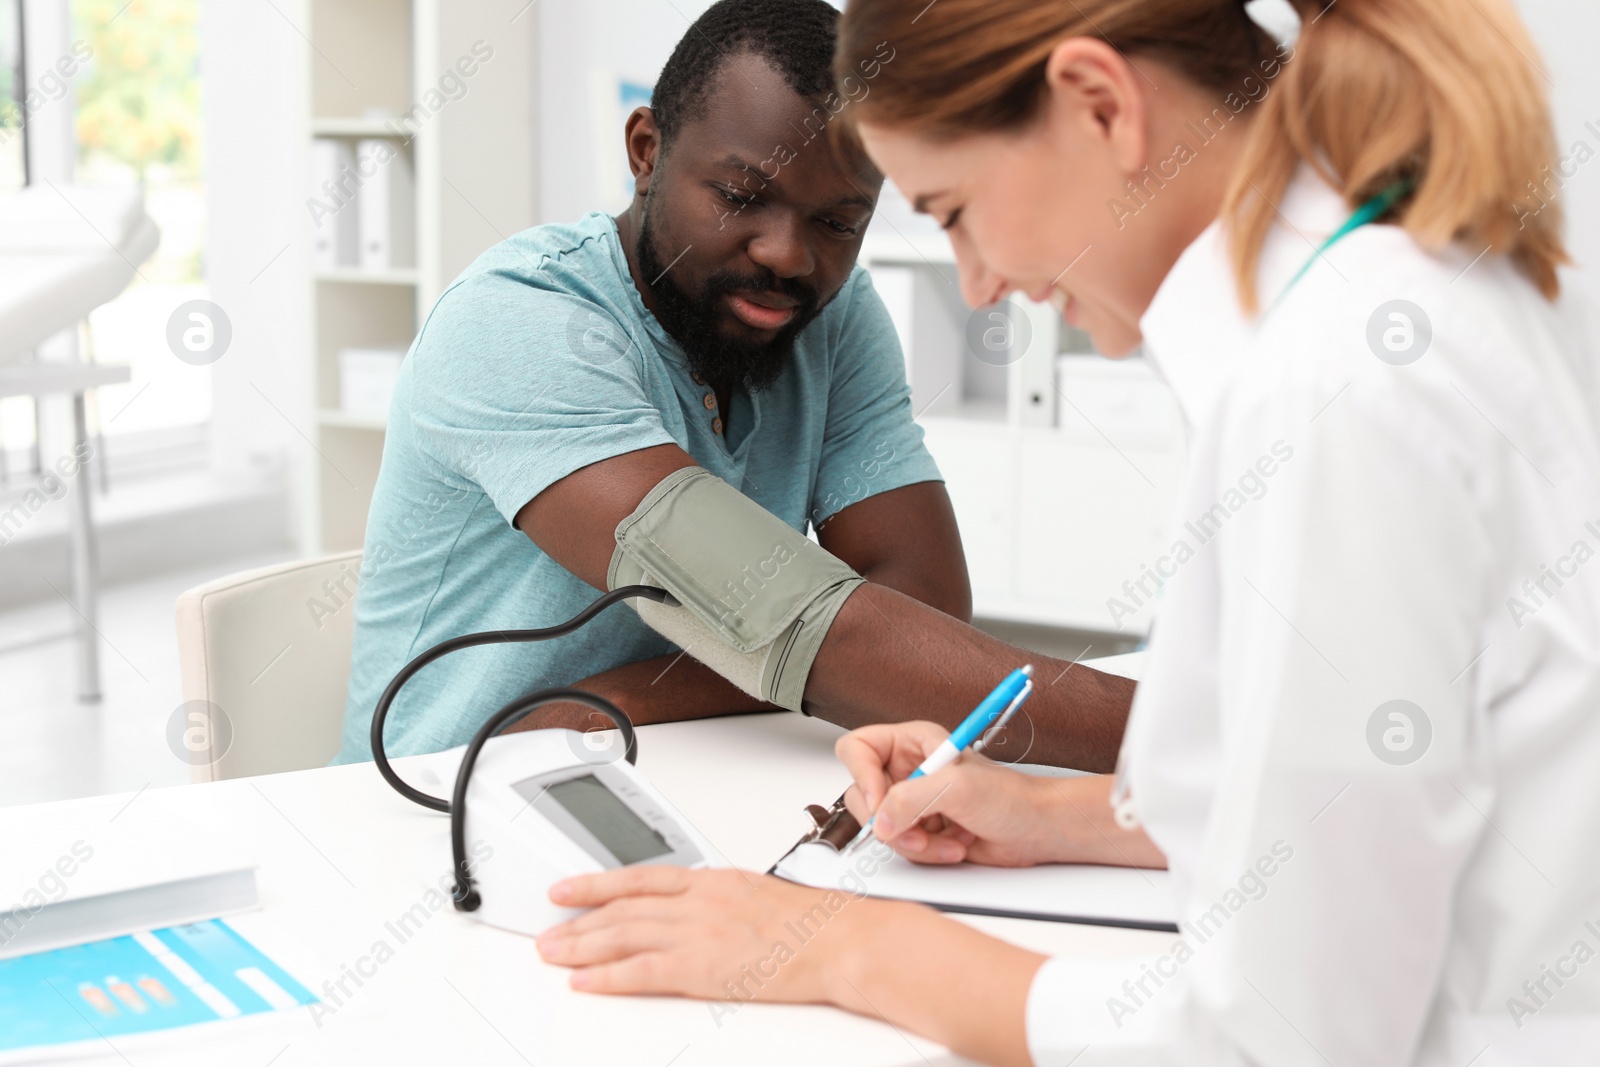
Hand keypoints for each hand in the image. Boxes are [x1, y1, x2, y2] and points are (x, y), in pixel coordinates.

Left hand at [536, 867, 891, 1006]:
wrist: (838, 939)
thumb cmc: (812, 922)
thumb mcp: (758, 892)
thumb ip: (720, 899)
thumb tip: (699, 909)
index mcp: (712, 880)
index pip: (640, 877)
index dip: (596, 883)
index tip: (568, 888)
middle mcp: (697, 901)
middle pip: (622, 908)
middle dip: (578, 920)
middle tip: (546, 930)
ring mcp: (697, 932)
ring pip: (622, 935)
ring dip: (581, 945)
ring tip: (552, 952)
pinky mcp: (701, 967)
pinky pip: (641, 971)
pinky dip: (607, 976)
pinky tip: (583, 981)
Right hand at [835, 721, 1067, 866]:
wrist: (1035, 829)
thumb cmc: (1010, 797)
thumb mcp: (959, 788)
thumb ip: (912, 799)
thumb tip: (879, 820)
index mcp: (912, 742)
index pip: (857, 749)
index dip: (861, 777)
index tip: (879, 803)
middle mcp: (907, 769)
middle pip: (862, 795)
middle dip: (891, 820)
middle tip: (918, 828)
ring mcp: (913, 802)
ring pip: (880, 827)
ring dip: (913, 841)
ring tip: (946, 838)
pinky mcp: (921, 829)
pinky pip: (900, 846)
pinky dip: (925, 852)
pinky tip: (952, 845)